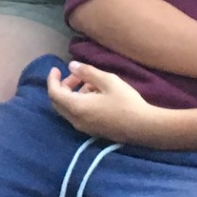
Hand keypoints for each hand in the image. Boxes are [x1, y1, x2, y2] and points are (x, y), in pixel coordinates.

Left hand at [46, 61, 172, 144]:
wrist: (143, 127)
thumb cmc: (126, 102)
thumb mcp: (108, 81)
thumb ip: (87, 72)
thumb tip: (71, 66)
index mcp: (76, 107)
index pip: (54, 93)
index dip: (52, 79)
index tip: (56, 68)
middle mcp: (76, 120)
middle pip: (58, 102)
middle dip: (63, 86)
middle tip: (76, 74)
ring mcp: (84, 128)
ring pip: (69, 109)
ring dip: (74, 94)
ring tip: (92, 82)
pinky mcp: (93, 131)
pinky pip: (78, 115)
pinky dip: (80, 102)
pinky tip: (97, 95)